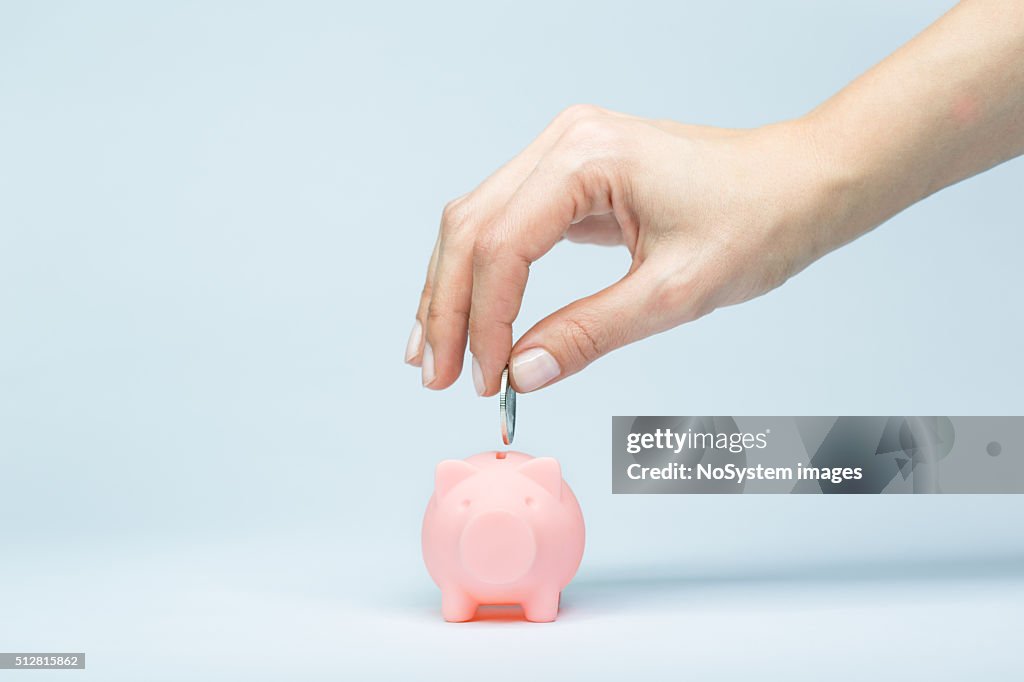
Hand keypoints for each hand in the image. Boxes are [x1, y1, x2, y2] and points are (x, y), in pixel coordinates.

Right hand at [404, 104, 845, 393]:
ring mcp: (563, 153)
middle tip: (437, 376)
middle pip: (470, 228)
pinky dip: (481, 272)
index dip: (483, 322)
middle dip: (448, 308)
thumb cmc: (757, 221)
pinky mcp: (570, 174)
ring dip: (451, 290)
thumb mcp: (674, 292)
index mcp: (587, 157)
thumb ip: (589, 333)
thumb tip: (522, 373)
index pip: (502, 245)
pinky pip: (505, 223)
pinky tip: (468, 314)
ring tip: (434, 354)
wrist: (800, 184)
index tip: (485, 380)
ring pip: (475, 223)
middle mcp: (563, 142)